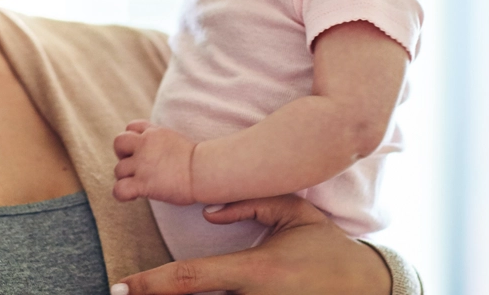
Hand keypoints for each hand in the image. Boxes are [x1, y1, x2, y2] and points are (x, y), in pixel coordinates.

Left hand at [111, 194, 392, 294]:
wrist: (368, 288)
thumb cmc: (328, 250)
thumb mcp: (295, 214)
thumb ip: (252, 203)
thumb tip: (210, 211)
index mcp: (255, 271)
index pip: (190, 277)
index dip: (150, 284)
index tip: (120, 286)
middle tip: (119, 292)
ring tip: (145, 293)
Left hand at [112, 120, 195, 204]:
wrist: (206, 170)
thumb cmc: (199, 161)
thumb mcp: (176, 140)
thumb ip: (161, 141)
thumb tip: (156, 153)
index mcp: (154, 132)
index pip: (131, 127)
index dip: (132, 140)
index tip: (140, 151)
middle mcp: (145, 144)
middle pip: (118, 143)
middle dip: (122, 155)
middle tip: (135, 166)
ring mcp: (142, 164)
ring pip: (118, 169)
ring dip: (126, 178)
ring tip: (141, 184)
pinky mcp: (143, 183)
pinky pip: (119, 190)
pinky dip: (123, 194)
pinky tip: (134, 196)